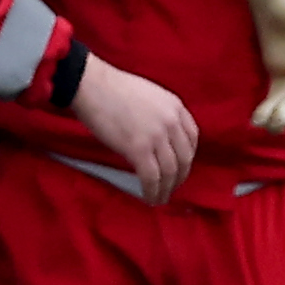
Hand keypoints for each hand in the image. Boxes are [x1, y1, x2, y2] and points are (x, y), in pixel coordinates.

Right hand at [69, 56, 198, 202]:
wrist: (92, 85)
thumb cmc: (113, 88)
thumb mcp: (149, 96)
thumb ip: (160, 115)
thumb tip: (158, 140)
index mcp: (175, 106)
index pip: (192, 137)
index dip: (187, 156)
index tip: (180, 166)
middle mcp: (171, 121)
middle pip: (184, 158)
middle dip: (179, 177)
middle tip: (171, 187)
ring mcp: (156, 136)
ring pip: (170, 171)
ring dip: (167, 189)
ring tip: (161, 198)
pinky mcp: (139, 149)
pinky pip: (152, 177)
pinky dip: (153, 191)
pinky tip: (150, 197)